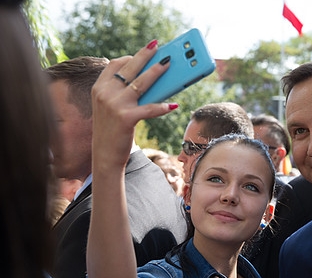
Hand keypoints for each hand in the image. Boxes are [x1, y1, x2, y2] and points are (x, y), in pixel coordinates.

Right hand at [91, 40, 177, 170]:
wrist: (104, 154)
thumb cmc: (113, 129)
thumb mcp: (112, 107)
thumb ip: (123, 93)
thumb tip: (150, 80)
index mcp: (99, 88)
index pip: (115, 64)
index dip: (130, 56)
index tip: (144, 52)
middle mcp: (105, 93)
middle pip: (130, 68)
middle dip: (145, 55)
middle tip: (159, 48)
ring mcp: (115, 105)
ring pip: (141, 83)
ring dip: (156, 72)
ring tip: (168, 64)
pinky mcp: (126, 118)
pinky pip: (149, 108)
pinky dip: (162, 107)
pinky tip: (173, 106)